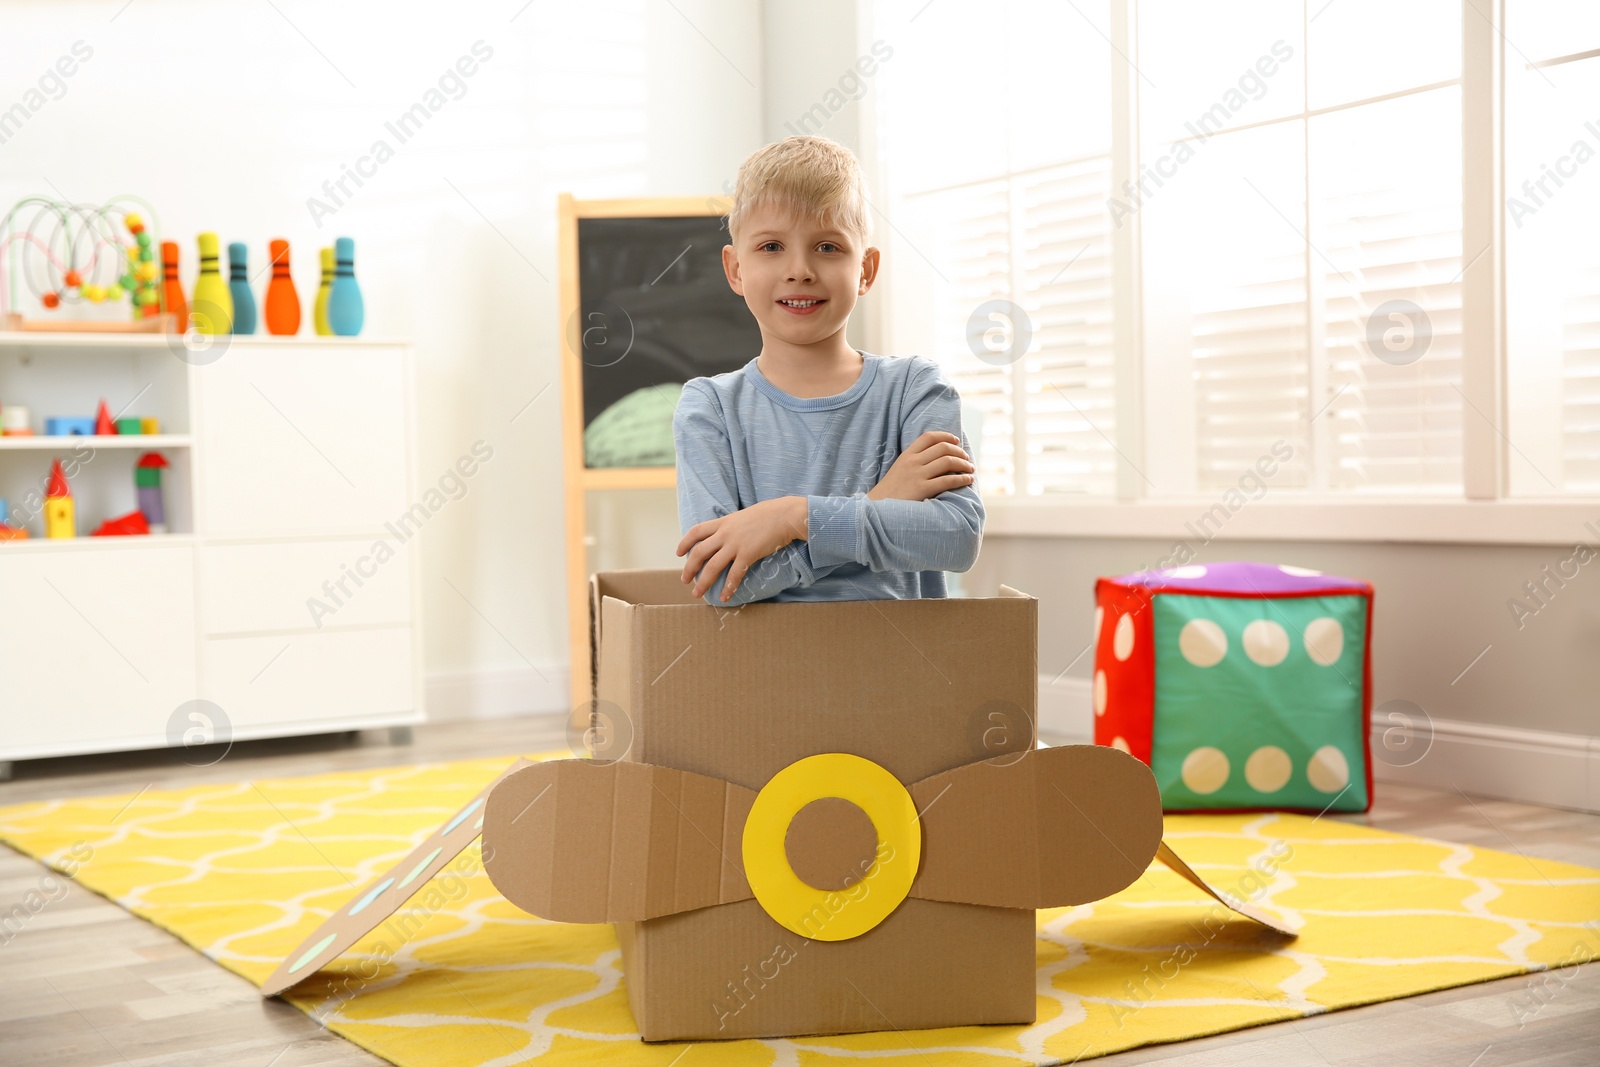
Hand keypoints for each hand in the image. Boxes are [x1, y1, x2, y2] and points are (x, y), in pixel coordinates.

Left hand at [677, 496, 806, 601]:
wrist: (785, 515)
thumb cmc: (768, 514)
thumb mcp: (743, 516)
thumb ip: (732, 526)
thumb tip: (727, 535)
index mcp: (723, 522)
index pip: (696, 531)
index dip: (684, 543)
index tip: (678, 553)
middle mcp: (725, 533)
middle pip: (699, 552)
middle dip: (689, 568)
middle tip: (685, 580)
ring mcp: (736, 544)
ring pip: (712, 566)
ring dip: (703, 582)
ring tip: (697, 594)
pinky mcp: (748, 554)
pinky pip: (734, 574)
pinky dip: (728, 588)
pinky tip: (725, 597)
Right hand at [867, 431, 975, 501]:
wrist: (877, 508)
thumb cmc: (891, 492)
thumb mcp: (899, 470)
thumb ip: (914, 462)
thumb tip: (936, 459)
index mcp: (906, 455)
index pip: (929, 437)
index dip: (946, 436)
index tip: (956, 441)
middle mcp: (912, 462)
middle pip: (943, 448)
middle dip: (959, 451)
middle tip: (967, 458)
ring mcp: (917, 475)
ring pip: (948, 461)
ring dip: (964, 464)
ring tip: (970, 469)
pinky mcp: (922, 489)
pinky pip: (947, 480)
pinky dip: (962, 478)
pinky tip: (968, 480)